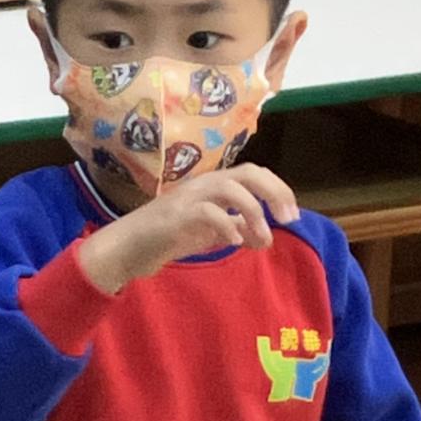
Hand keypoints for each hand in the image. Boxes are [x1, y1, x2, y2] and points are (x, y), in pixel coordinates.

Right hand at [76, 166, 300, 293]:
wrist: (128, 247)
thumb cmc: (168, 237)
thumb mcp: (210, 233)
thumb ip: (237, 231)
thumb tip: (266, 238)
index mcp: (214, 185)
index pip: (254, 173)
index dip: (278, 189)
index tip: (291, 214)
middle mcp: (204, 184)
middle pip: (248, 173)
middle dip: (274, 192)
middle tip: (288, 219)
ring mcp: (189, 198)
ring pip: (230, 189)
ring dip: (253, 213)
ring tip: (262, 238)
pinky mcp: (176, 216)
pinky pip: (207, 213)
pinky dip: (226, 226)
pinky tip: (233, 242)